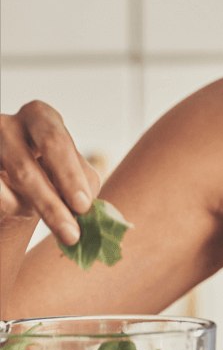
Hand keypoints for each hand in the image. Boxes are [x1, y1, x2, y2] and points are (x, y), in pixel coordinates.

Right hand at [0, 101, 99, 244]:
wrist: (8, 173)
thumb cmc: (45, 165)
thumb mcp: (64, 165)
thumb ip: (81, 179)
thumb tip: (86, 207)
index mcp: (40, 116)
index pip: (56, 142)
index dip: (69, 175)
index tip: (83, 206)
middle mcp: (9, 125)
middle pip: (27, 166)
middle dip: (51, 203)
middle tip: (71, 232)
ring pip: (12, 182)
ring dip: (40, 212)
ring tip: (65, 233)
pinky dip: (13, 207)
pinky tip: (24, 211)